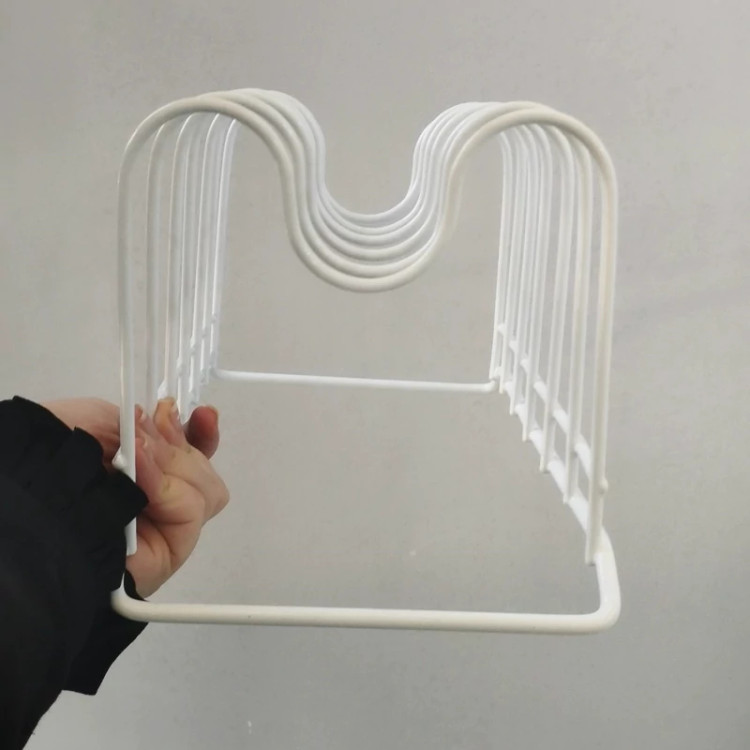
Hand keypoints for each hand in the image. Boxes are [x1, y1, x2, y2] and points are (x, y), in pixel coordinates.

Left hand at [43, 397, 229, 596]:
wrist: (26, 497)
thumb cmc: (53, 458)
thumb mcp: (104, 420)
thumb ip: (147, 426)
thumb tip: (172, 427)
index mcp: (143, 474)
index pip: (192, 458)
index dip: (203, 436)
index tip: (204, 414)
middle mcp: (157, 503)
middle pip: (205, 473)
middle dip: (184, 447)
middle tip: (146, 438)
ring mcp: (164, 529)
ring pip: (208, 493)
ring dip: (177, 464)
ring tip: (136, 455)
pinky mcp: (168, 553)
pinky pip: (192, 512)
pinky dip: (170, 486)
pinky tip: (139, 471)